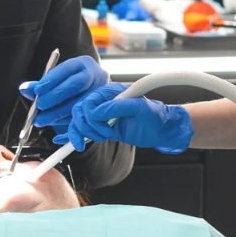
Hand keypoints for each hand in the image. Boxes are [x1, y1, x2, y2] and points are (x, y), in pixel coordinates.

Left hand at [19, 55, 107, 130]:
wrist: (93, 93)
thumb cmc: (69, 84)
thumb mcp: (57, 81)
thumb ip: (41, 85)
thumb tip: (23, 89)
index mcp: (83, 64)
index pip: (67, 69)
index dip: (52, 80)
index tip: (37, 90)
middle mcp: (96, 75)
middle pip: (75, 85)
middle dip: (55, 97)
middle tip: (39, 106)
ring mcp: (101, 93)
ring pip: (79, 103)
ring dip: (58, 114)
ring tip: (41, 120)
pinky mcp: (101, 110)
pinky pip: (84, 119)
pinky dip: (66, 126)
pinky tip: (53, 130)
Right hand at [61, 83, 192, 153]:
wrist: (161, 129)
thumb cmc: (154, 115)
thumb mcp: (139, 108)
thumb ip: (117, 108)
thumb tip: (95, 113)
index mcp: (110, 92)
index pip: (89, 100)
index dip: (92, 115)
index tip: (104, 127)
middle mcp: (103, 102)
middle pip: (80, 110)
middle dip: (87, 125)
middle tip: (104, 134)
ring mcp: (102, 115)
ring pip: (79, 121)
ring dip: (84, 132)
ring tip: (101, 138)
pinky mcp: (102, 127)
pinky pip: (83, 130)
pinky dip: (76, 136)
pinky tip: (74, 144)